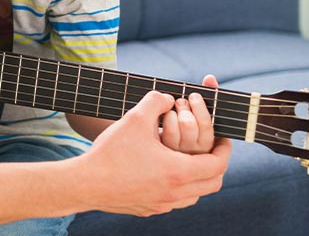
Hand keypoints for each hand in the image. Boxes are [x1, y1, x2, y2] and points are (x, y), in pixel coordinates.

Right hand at [79, 90, 230, 216]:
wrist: (85, 183)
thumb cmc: (110, 151)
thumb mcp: (134, 118)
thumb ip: (156, 101)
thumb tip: (167, 98)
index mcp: (178, 171)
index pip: (218, 164)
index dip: (224, 149)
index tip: (222, 139)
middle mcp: (175, 193)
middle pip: (213, 184)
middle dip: (216, 164)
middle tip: (210, 150)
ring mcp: (162, 205)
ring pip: (195, 196)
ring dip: (198, 178)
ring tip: (188, 160)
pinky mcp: (148, 210)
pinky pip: (175, 202)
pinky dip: (179, 188)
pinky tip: (164, 173)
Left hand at [160, 74, 220, 154]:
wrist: (162, 149)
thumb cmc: (190, 126)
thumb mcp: (201, 115)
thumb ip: (209, 95)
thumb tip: (210, 77)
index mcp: (208, 146)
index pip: (207, 125)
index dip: (199, 107)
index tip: (194, 96)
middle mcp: (194, 153)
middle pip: (189, 124)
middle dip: (185, 107)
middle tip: (181, 101)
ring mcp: (178, 154)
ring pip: (179, 126)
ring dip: (175, 111)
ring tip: (175, 107)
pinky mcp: (163, 153)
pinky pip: (165, 130)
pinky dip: (165, 118)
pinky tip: (165, 115)